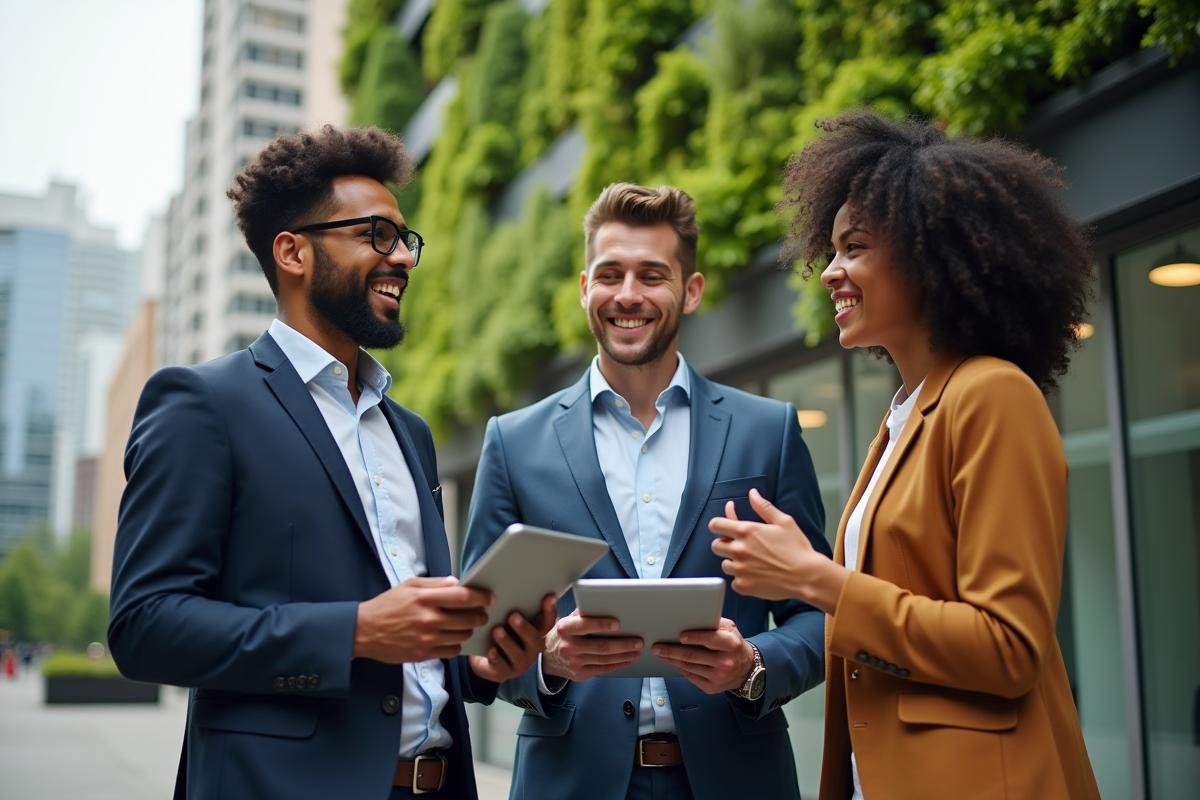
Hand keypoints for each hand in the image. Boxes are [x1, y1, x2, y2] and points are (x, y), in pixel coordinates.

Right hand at [353, 576, 492, 663]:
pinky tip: (453, 637)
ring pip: (462, 636)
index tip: (489, 598)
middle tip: (483, 614)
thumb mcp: (408, 586)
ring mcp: (426, 639)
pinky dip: (457, 644)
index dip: (481, 597)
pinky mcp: (423, 655)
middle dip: (480, 616)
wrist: (364, 631)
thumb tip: (456, 582)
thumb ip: (434, 583)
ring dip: (469, 630)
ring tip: (467, 625)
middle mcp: (428, 619)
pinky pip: (451, 651)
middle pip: (467, 618)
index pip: (462, 597)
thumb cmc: (386, 606)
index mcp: (424, 599)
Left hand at [469, 594, 557, 682]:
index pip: (547, 623)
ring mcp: (519, 663)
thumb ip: (512, 608)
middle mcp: (531, 649)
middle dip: (524, 628)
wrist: (482, 658)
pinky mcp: (504, 673)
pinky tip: (490, 650)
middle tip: (513, 615)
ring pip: (517, 654)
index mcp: (535, 634)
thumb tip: (509, 584)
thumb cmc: (498, 633)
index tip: (549, 597)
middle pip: (535, 640)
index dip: (550, 611)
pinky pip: (502, 667)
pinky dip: (496, 657)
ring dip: (507, 642)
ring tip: (496, 630)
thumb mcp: (506, 621)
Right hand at [541, 609, 642, 681]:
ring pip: (605, 659)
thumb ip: (578, 610)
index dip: (601, 625)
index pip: (584, 625)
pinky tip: (627, 659)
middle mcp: (568, 646)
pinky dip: (618, 664)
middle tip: (638, 641)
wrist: (546, 658)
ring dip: (624, 655)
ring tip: (637, 650)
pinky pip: (603, 669)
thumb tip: (593, 598)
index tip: (618, 623)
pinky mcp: (580, 673)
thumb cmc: (560, 634)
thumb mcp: (563, 618)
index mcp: (565, 628)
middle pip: (600, 646)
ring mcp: (574, 662)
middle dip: (623, 644)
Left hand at [651, 618, 754, 693]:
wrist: (746, 669)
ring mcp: (718, 676)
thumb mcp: (730, 629)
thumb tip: (692, 618)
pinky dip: (680, 668)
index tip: (679, 636)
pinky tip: (672, 662)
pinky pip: (691, 676)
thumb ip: (714, 623)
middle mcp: (725, 662)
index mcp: (731, 644)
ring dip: (672, 660)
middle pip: (693, 655)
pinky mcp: (712, 687)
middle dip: (672, 651)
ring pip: (689, 667)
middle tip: (658, 647)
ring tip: (660, 653)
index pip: (710, 639)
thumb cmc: (733, 645)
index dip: (694, 637)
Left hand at [709, 489, 846, 612]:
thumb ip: (764, 506)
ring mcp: (740, 569)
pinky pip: (733, 582)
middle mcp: (739, 549)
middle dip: (724, 545)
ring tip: (750, 563)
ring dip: (733, 562)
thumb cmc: (797, 548)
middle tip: (739, 547)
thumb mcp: (784, 521)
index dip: (718, 525)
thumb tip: (752, 493)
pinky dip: (741, 579)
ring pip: (725, 564)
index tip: (723, 528)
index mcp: (746, 531)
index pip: (715, 525)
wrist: (806, 576)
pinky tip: (754, 576)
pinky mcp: (743, 586)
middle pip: (715, 546)